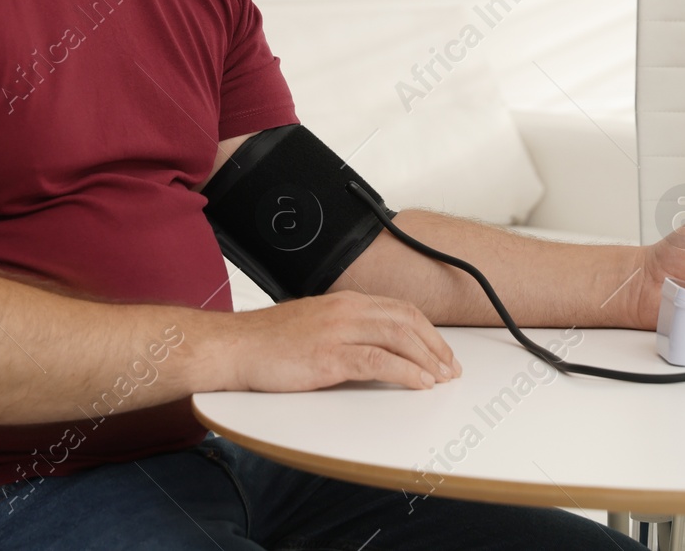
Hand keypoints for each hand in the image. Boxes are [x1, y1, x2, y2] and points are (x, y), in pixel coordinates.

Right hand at [219, 290, 460, 391]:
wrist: (234, 347)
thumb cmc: (268, 341)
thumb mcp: (315, 324)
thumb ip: (345, 329)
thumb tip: (375, 346)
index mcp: (346, 301)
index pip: (400, 309)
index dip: (428, 331)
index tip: (442, 351)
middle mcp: (346, 310)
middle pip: (407, 321)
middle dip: (436, 346)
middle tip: (451, 368)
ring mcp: (338, 331)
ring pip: (399, 338)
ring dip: (427, 359)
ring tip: (441, 378)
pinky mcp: (329, 356)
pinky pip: (378, 361)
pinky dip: (406, 372)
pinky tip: (419, 383)